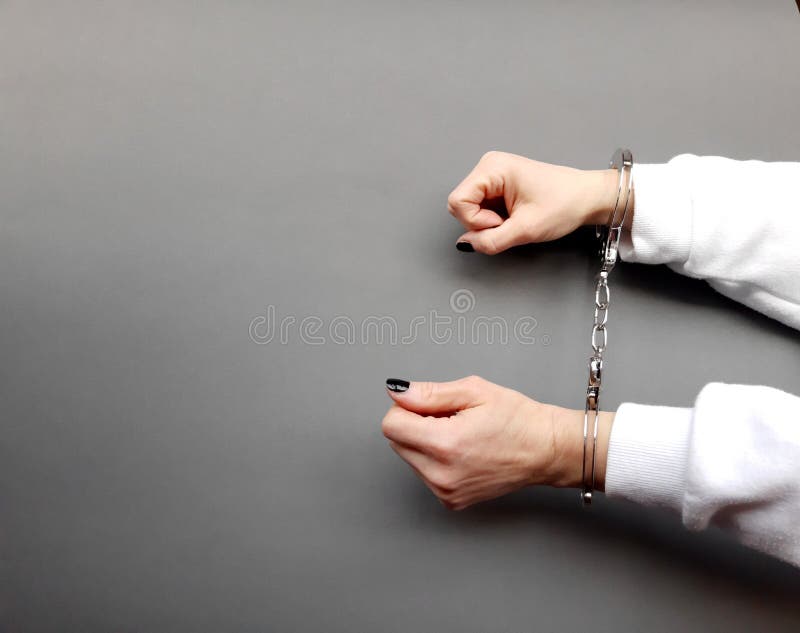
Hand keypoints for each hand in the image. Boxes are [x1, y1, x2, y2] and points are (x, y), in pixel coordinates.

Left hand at [381, 376, 612, 509]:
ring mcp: (446, 492)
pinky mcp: (451, 501)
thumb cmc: (517, 419)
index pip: (391, 424)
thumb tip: (396, 392)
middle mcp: (441, 474)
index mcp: (445, 444)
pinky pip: (424, 473)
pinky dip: (436, 460)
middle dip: (415, 425)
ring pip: (409, 457)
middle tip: (451, 419)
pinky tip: (464, 452)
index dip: (407, 408)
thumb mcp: (474, 391)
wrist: (546, 450)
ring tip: (461, 436)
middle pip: (397, 441)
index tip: (432, 406)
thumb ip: (429, 393)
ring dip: (425, 443)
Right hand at [447, 151, 623, 253]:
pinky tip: (512, 216)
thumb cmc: (564, 204)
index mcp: (493, 167)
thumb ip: (490, 241)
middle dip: (482, 223)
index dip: (477, 221)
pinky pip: (480, 208)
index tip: (502, 221)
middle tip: (510, 221)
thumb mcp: (525, 229)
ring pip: (470, 208)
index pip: (458, 202)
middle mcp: (488, 166)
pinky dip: (494, 219)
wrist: (586, 198)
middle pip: (461, 205)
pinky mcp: (496, 185)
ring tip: (514, 218)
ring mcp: (492, 175)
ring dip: (489, 222)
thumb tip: (465, 244)